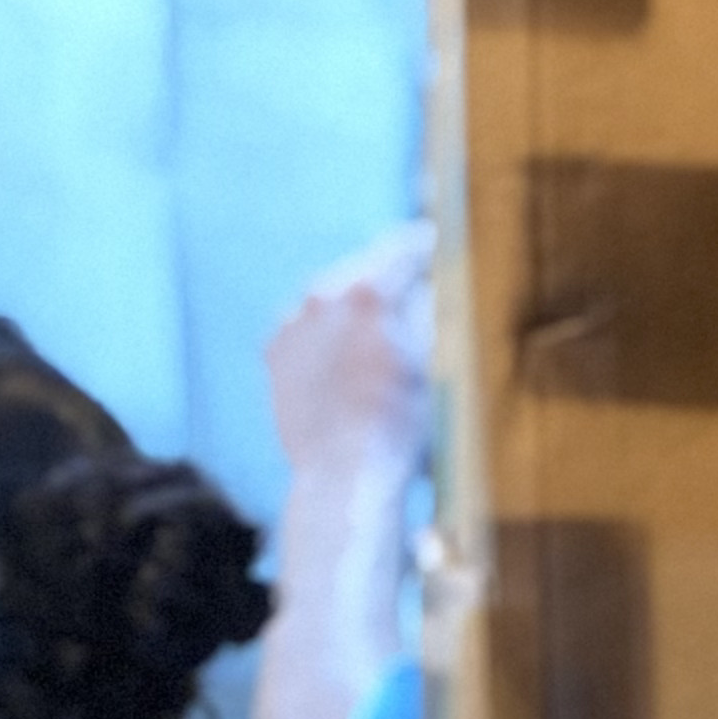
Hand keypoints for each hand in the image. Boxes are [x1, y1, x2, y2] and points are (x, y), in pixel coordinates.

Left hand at [264, 227, 429, 467]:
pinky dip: (330, 335)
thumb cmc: (403, 426)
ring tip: (383, 331)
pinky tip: (350, 359)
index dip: (428, 244)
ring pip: (333, 298)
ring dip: (358, 306)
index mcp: (369, 294)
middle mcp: (322, 298)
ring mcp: (292, 325)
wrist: (344, 477)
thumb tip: (437, 276)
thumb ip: (437, 306)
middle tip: (417, 282)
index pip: (404, 249)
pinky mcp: (275, 353)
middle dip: (391, 276)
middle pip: (365, 270)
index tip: (442, 242)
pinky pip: (308, 329)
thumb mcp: (439, 362)